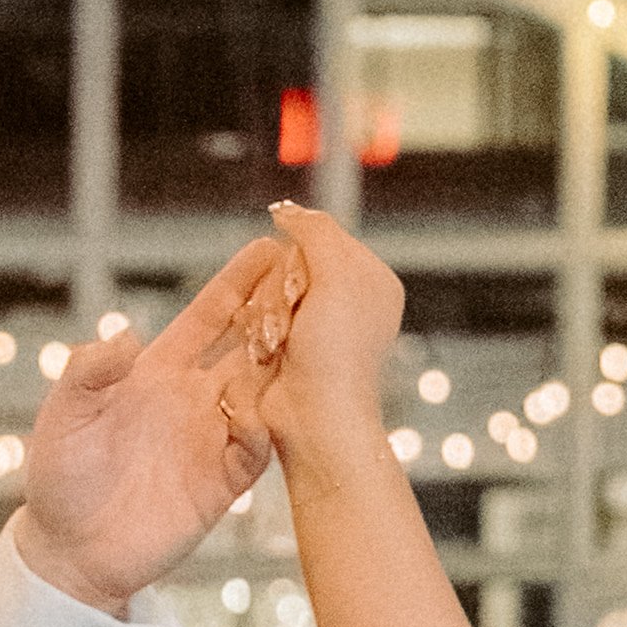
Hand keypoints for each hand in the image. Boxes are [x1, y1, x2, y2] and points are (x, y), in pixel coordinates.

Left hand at [14, 231, 297, 610]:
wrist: (70, 551)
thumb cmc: (59, 477)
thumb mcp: (64, 415)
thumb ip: (89, 372)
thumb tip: (128, 336)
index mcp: (158, 373)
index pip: (209, 317)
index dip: (238, 283)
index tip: (270, 248)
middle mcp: (193, 399)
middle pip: (248, 346)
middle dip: (279, 315)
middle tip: (310, 283)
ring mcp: (211, 440)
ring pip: (264, 392)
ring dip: (284, 367)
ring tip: (307, 339)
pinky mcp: (222, 484)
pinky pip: (257, 449)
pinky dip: (263, 429)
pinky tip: (259, 414)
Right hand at [257, 204, 405, 469]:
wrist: (313, 416)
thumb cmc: (336, 352)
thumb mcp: (337, 274)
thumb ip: (315, 230)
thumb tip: (286, 210)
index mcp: (371, 278)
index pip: (321, 235)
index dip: (302, 255)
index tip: (307, 289)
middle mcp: (346, 299)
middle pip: (289, 260)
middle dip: (282, 288)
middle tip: (295, 321)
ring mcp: (314, 324)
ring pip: (267, 288)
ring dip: (267, 313)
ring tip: (280, 343)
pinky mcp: (285, 346)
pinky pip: (255, 316)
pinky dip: (257, 331)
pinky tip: (268, 351)